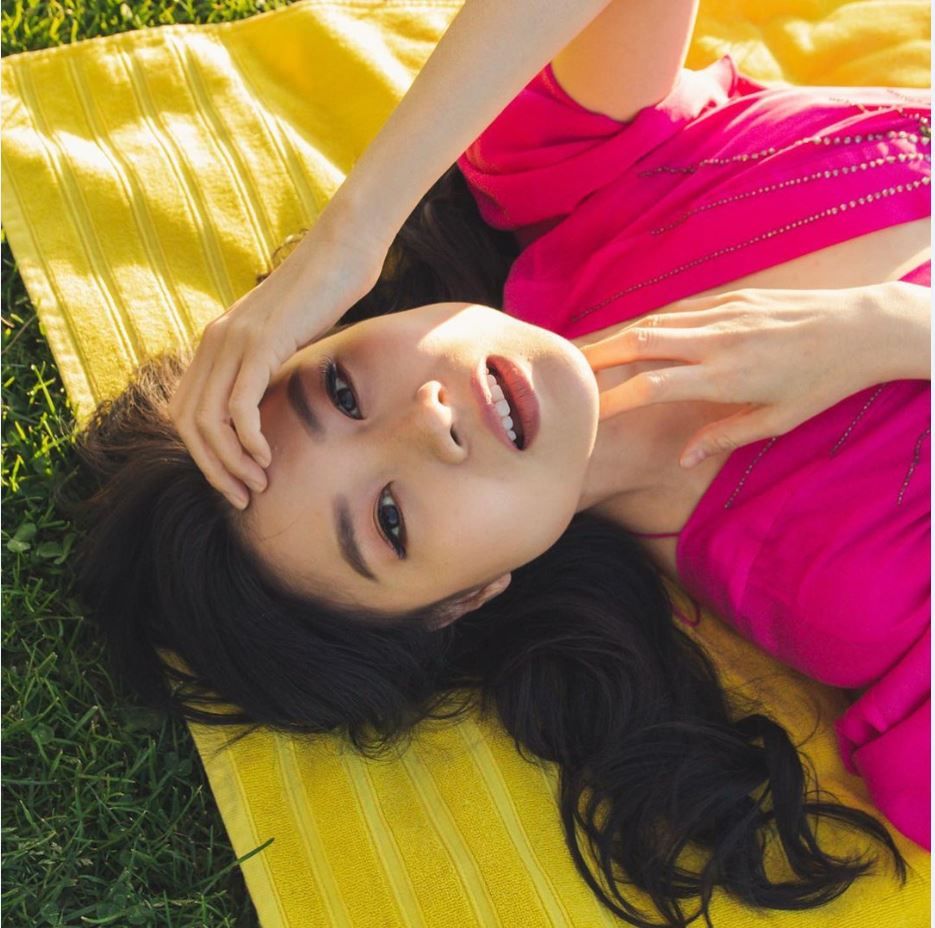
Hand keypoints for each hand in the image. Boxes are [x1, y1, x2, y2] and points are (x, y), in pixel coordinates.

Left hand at [170, 210, 387, 508]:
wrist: (342, 251)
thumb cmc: (325, 295)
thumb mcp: (288, 338)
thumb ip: (269, 368)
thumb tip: (273, 406)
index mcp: (215, 343)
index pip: (186, 412)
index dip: (203, 455)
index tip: (234, 480)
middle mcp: (214, 341)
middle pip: (189, 423)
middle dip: (213, 469)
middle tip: (242, 496)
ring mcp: (234, 340)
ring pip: (209, 420)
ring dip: (230, 462)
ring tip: (257, 485)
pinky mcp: (261, 343)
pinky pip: (238, 404)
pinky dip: (248, 439)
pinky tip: (267, 457)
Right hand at [581, 285, 902, 467]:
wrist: (865, 327)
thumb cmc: (824, 382)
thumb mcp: (778, 421)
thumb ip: (725, 436)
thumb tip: (685, 455)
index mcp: (725, 377)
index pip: (650, 386)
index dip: (610, 400)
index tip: (586, 415)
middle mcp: (718, 340)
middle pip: (640, 341)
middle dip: (597, 354)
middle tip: (565, 368)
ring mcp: (725, 312)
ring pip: (656, 320)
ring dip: (619, 335)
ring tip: (591, 351)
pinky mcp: (735, 297)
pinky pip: (682, 309)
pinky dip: (653, 323)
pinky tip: (638, 332)